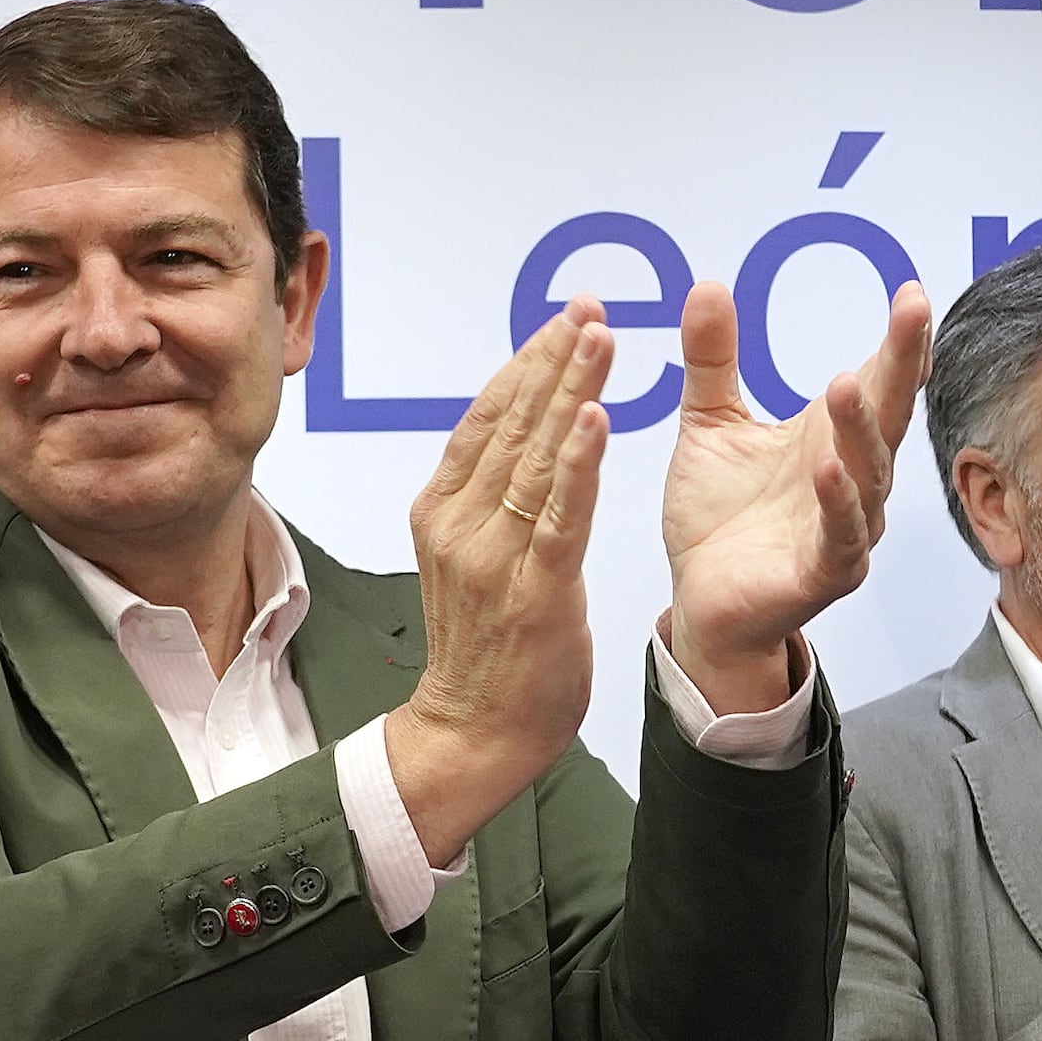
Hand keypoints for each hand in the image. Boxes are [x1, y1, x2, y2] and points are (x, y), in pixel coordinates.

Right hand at [382, 313, 610, 862]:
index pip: (487, 418)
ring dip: (570, 390)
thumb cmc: (486, 652)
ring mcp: (493, 557)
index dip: (526, 363)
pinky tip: (596, 417)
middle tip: (588, 307)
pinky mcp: (533, 591)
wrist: (472, 733)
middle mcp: (460, 524)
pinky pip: (559, 515)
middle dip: (553, 359)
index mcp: (442, 510)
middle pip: (511, 424)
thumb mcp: (473, 559)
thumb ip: (491, 502)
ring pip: (537, 457)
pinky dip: (579, 463)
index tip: (561, 318)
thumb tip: (524, 444)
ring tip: (599, 337)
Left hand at [654, 276, 931, 710]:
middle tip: (912, 311)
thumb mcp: (709, 423)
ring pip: (867, 473)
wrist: (700, 601)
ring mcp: (845, 528)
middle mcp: (851, 478)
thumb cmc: (718, 517)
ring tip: (846, 381)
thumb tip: (707, 283)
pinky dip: (837, 503)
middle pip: (887, 415)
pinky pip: (839, 535)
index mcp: (830, 438)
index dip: (899, 341)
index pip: (880, 381)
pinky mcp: (823, 572)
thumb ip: (712, 359)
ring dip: (859, 429)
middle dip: (903, 363)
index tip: (910, 293)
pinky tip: (827, 471)